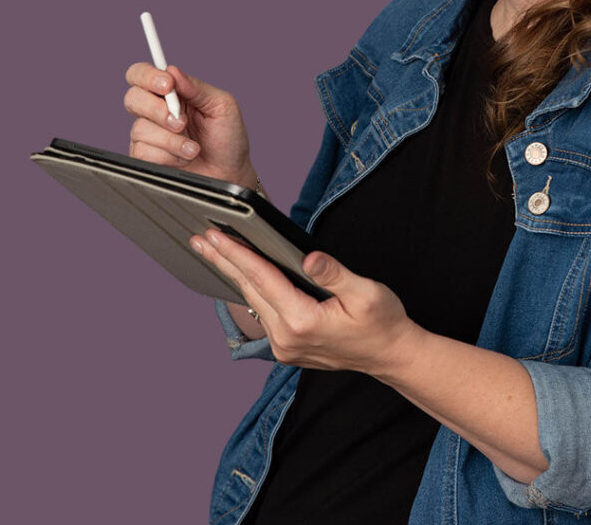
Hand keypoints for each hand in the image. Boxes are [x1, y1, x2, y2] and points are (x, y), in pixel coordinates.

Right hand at [123, 63, 257, 188]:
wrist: (230, 173)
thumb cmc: (229, 138)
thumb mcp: (222, 105)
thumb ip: (197, 87)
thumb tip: (172, 71)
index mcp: (173, 93)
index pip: (143, 75)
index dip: (148, 76)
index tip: (167, 84)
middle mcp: (157, 111)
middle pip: (132, 98)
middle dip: (156, 110)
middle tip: (181, 122)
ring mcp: (150, 135)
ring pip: (140, 129)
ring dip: (172, 140)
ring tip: (193, 148)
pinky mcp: (146, 157)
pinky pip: (143, 152)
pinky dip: (168, 156)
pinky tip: (183, 159)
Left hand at [190, 230, 419, 373]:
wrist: (390, 355)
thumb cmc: (382, 323)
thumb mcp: (366, 293)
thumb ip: (334, 274)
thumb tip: (309, 258)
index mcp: (303, 321)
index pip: (263, 278)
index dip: (238, 253)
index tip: (217, 235)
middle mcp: (287, 337)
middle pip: (249, 289)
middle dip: (224, 261)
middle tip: (200, 238)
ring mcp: (284, 346)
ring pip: (253, 301)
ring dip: (233, 274)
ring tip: (214, 252)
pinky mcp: (287, 347)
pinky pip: (262, 312)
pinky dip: (250, 290)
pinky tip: (241, 275)